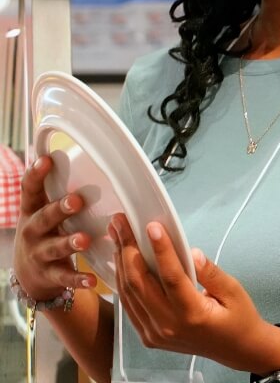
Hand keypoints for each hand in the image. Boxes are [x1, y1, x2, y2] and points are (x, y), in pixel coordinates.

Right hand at [12, 155, 96, 300]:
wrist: (30, 276)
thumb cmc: (45, 233)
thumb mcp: (42, 212)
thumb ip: (55, 192)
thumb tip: (79, 157)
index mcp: (32, 212)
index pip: (29, 191)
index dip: (36, 175)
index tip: (46, 160)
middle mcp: (32, 232)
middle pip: (43, 218)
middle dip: (59, 209)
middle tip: (77, 200)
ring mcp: (39, 255)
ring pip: (54, 248)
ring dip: (70, 243)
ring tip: (84, 240)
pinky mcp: (49, 275)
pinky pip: (64, 277)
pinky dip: (78, 279)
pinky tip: (91, 279)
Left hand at [110, 214, 279, 372]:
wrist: (236, 349)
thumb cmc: (238, 319)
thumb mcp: (234, 291)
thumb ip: (211, 272)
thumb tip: (192, 253)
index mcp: (193, 314)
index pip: (171, 277)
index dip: (161, 250)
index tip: (152, 227)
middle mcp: (168, 326)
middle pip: (140, 283)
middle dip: (129, 249)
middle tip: (122, 224)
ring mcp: (154, 333)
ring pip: (129, 293)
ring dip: (121, 262)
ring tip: (118, 236)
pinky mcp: (148, 335)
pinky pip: (130, 305)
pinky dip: (123, 281)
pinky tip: (122, 261)